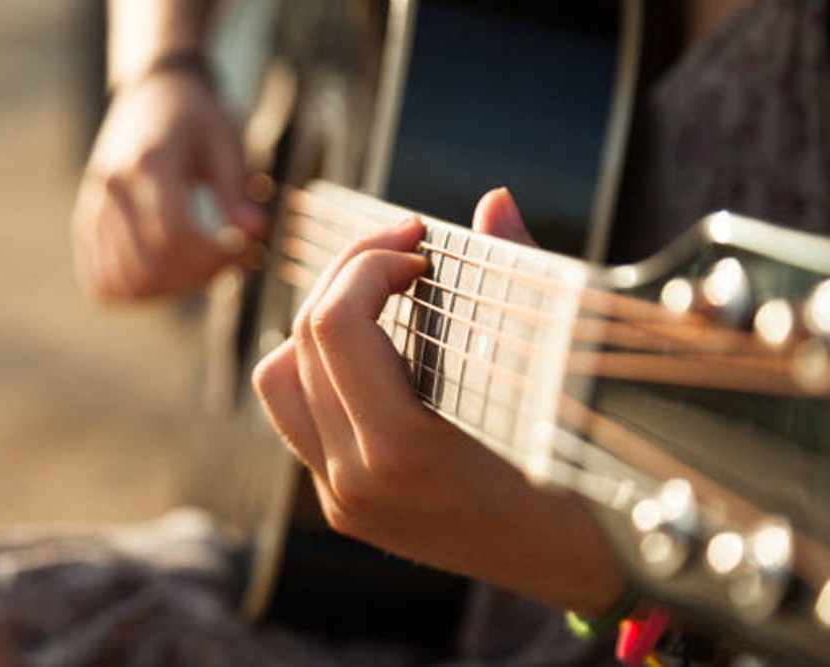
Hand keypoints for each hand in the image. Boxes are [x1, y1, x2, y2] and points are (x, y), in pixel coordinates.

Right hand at [72, 71, 264, 301]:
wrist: (153, 91)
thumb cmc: (197, 117)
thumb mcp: (226, 142)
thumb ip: (237, 189)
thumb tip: (256, 231)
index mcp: (148, 161)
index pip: (172, 234)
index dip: (213, 257)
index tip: (246, 251)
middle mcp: (111, 186)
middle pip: (150, 264)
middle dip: (199, 277)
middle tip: (231, 263)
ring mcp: (93, 207)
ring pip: (127, 281)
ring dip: (172, 290)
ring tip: (203, 269)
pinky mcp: (86, 222)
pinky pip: (103, 282)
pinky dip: (138, 292)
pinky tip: (169, 274)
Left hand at [253, 189, 624, 614]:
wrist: (582, 571)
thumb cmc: (589, 477)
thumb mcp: (558, 379)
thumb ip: (518, 279)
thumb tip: (494, 201)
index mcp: (401, 452)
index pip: (335, 325)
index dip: (368, 261)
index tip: (419, 243)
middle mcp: (354, 482)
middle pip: (302, 340)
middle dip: (347, 273)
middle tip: (402, 249)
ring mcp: (343, 499)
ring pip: (279, 380)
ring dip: (320, 322)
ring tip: (379, 295)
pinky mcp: (344, 505)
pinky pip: (297, 417)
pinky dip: (322, 367)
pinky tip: (375, 348)